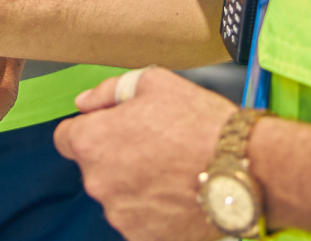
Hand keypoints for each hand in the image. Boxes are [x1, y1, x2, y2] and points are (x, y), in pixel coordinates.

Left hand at [56, 67, 237, 240]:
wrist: (245, 172)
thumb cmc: (201, 125)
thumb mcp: (156, 84)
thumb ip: (109, 92)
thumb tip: (84, 103)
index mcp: (92, 142)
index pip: (65, 137)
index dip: (90, 128)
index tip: (114, 128)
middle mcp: (98, 183)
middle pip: (95, 168)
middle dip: (117, 156)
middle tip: (157, 145)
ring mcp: (120, 216)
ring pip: (119, 195)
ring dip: (136, 184)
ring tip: (175, 171)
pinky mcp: (144, 238)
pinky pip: (141, 220)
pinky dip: (155, 210)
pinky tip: (181, 194)